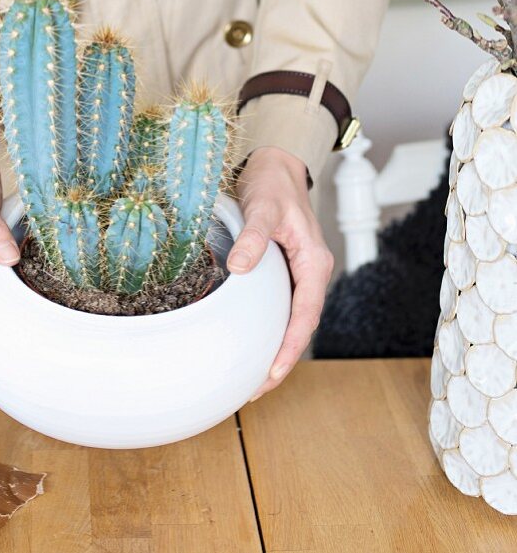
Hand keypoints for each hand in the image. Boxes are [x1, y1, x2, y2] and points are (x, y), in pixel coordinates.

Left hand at [227, 145, 333, 400]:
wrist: (275, 164)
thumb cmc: (273, 182)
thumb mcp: (263, 206)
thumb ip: (253, 236)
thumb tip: (239, 268)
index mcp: (314, 262)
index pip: (305, 316)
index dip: (289, 348)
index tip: (272, 375)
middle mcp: (311, 271)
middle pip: (300, 325)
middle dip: (281, 358)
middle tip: (254, 388)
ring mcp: (299, 271)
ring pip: (291, 317)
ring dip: (274, 346)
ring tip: (249, 375)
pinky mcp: (285, 268)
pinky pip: (280, 304)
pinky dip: (268, 325)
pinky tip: (250, 338)